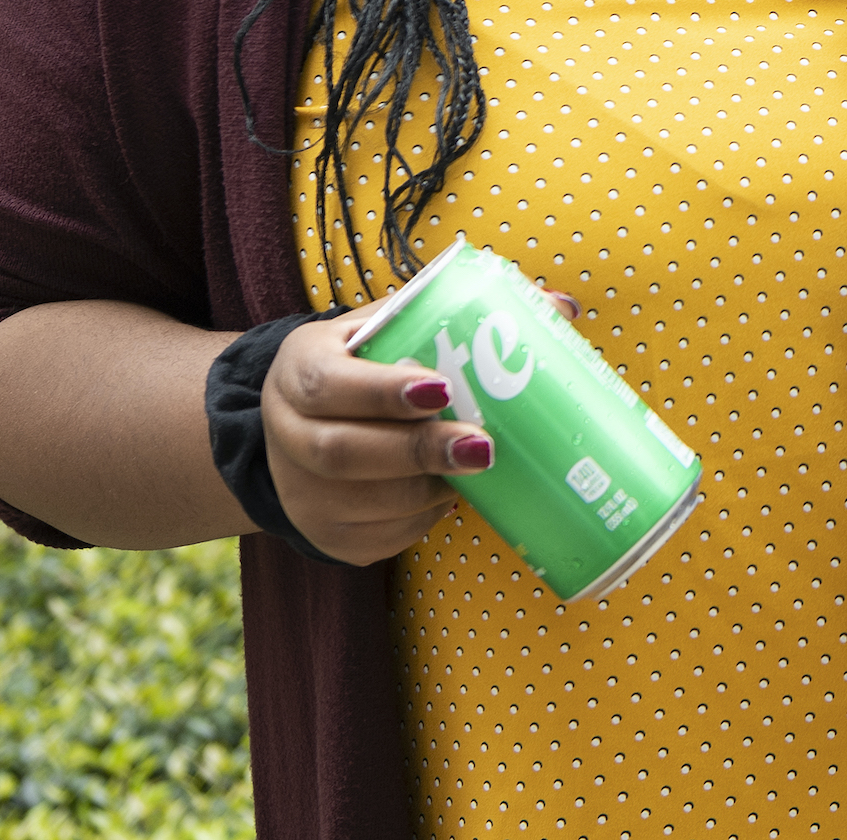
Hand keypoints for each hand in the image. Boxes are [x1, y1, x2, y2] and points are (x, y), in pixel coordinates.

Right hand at [260, 285, 581, 563]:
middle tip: (481, 448)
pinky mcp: (324, 537)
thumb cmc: (365, 367)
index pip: (329, 384)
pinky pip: (378, 539)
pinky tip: (448, 496)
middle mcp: (286, 433)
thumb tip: (560, 307)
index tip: (442, 390)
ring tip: (477, 472)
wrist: (302, 424)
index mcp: (299, 368)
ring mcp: (300, 494)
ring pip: (364, 503)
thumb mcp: (388, 327)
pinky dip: (422, 520)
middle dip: (419, 452)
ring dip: (428, 491)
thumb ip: (457, 313)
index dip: (383, 391)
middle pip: (343, 453)